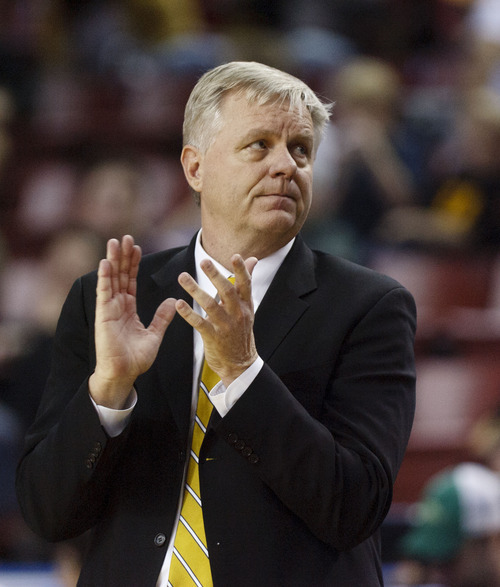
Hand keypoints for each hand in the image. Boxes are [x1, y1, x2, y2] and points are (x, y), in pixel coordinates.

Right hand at [89, 235, 176, 408]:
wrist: (124, 374)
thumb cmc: (136, 359)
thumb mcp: (154, 334)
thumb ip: (162, 317)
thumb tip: (174, 300)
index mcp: (128, 309)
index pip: (130, 280)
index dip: (133, 264)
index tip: (137, 247)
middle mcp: (117, 306)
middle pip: (119, 275)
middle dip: (122, 256)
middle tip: (125, 237)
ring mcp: (109, 309)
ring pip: (111, 279)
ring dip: (112, 260)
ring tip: (115, 241)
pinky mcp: (103, 316)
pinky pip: (103, 293)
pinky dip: (104, 278)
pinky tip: (105, 262)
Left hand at [175, 254, 258, 386]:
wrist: (240, 364)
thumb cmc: (241, 331)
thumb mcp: (247, 307)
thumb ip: (245, 283)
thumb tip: (252, 260)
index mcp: (245, 305)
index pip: (245, 284)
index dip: (241, 270)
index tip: (235, 256)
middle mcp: (237, 313)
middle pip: (227, 291)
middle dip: (215, 275)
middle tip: (204, 261)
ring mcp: (225, 326)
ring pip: (210, 305)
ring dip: (195, 290)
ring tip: (183, 277)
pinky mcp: (213, 337)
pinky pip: (199, 323)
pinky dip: (188, 313)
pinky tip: (179, 304)